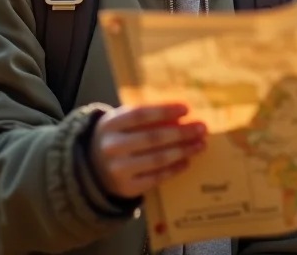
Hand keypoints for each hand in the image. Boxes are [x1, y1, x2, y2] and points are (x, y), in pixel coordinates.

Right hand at [90, 103, 206, 198]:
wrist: (94, 167)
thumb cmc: (119, 135)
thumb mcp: (123, 120)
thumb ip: (147, 116)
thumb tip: (183, 115)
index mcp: (110, 125)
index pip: (141, 114)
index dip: (165, 111)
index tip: (187, 109)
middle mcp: (112, 147)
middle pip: (153, 138)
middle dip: (182, 133)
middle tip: (202, 128)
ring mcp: (118, 170)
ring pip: (157, 159)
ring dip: (183, 151)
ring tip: (200, 144)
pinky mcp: (126, 188)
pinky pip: (155, 178)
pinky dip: (174, 169)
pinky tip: (187, 161)